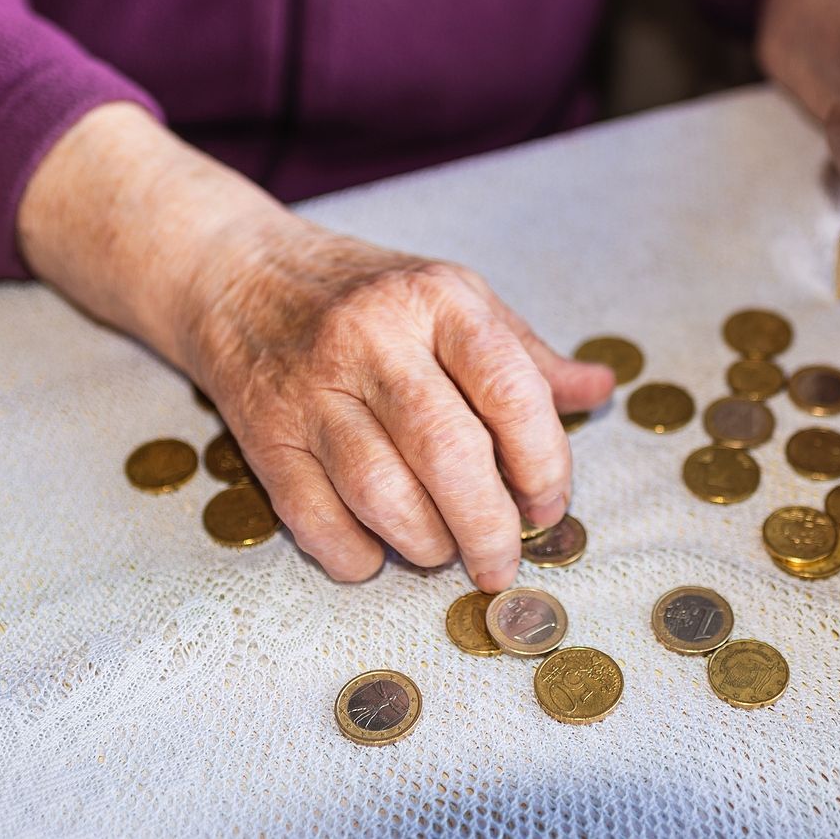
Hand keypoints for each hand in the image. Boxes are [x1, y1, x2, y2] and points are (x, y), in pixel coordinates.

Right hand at [183, 223, 615, 585]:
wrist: (238, 277)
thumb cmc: (369, 295)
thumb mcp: (455, 299)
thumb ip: (526, 356)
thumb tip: (601, 391)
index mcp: (437, 301)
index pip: (510, 390)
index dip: (544, 462)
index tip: (550, 504)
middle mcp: (373, 339)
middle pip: (447, 453)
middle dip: (489, 525)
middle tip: (503, 562)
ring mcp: (311, 389)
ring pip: (381, 493)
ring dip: (426, 544)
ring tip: (444, 549)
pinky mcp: (262, 436)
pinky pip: (314, 519)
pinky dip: (356, 555)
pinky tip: (378, 551)